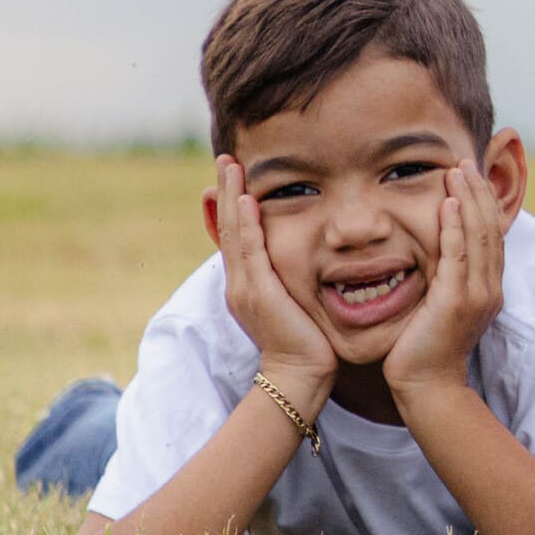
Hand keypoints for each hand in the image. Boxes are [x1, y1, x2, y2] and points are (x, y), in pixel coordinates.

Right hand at [212, 155, 336, 402]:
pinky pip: (249, 250)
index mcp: (248, 283)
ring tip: (230, 166)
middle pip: (228, 227)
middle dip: (226, 190)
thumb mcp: (297, 302)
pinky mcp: (258, 293)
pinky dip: (245, 224)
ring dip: (231, 197)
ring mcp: (245, 287)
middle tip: (225, 157)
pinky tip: (245, 200)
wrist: (300, 377)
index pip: (238, 234)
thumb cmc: (309, 342)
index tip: (235, 172)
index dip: (234, 203)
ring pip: (234, 233)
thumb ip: (293, 279)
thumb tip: (305, 258)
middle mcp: (240, 282)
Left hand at [384, 163, 505, 401]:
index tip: (470, 176)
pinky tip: (448, 203)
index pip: (493, 236)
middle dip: (479, 192)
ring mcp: (477, 295)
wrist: (426, 388)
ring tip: (457, 171)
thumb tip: (435, 258)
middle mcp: (490, 288)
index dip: (484, 203)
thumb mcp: (441, 310)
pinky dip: (456, 226)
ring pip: (479, 235)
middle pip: (491, 228)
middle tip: (466, 162)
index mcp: (489, 289)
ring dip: (469, 199)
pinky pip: (459, 254)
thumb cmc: (425, 351)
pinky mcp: (456, 301)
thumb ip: (445, 282)